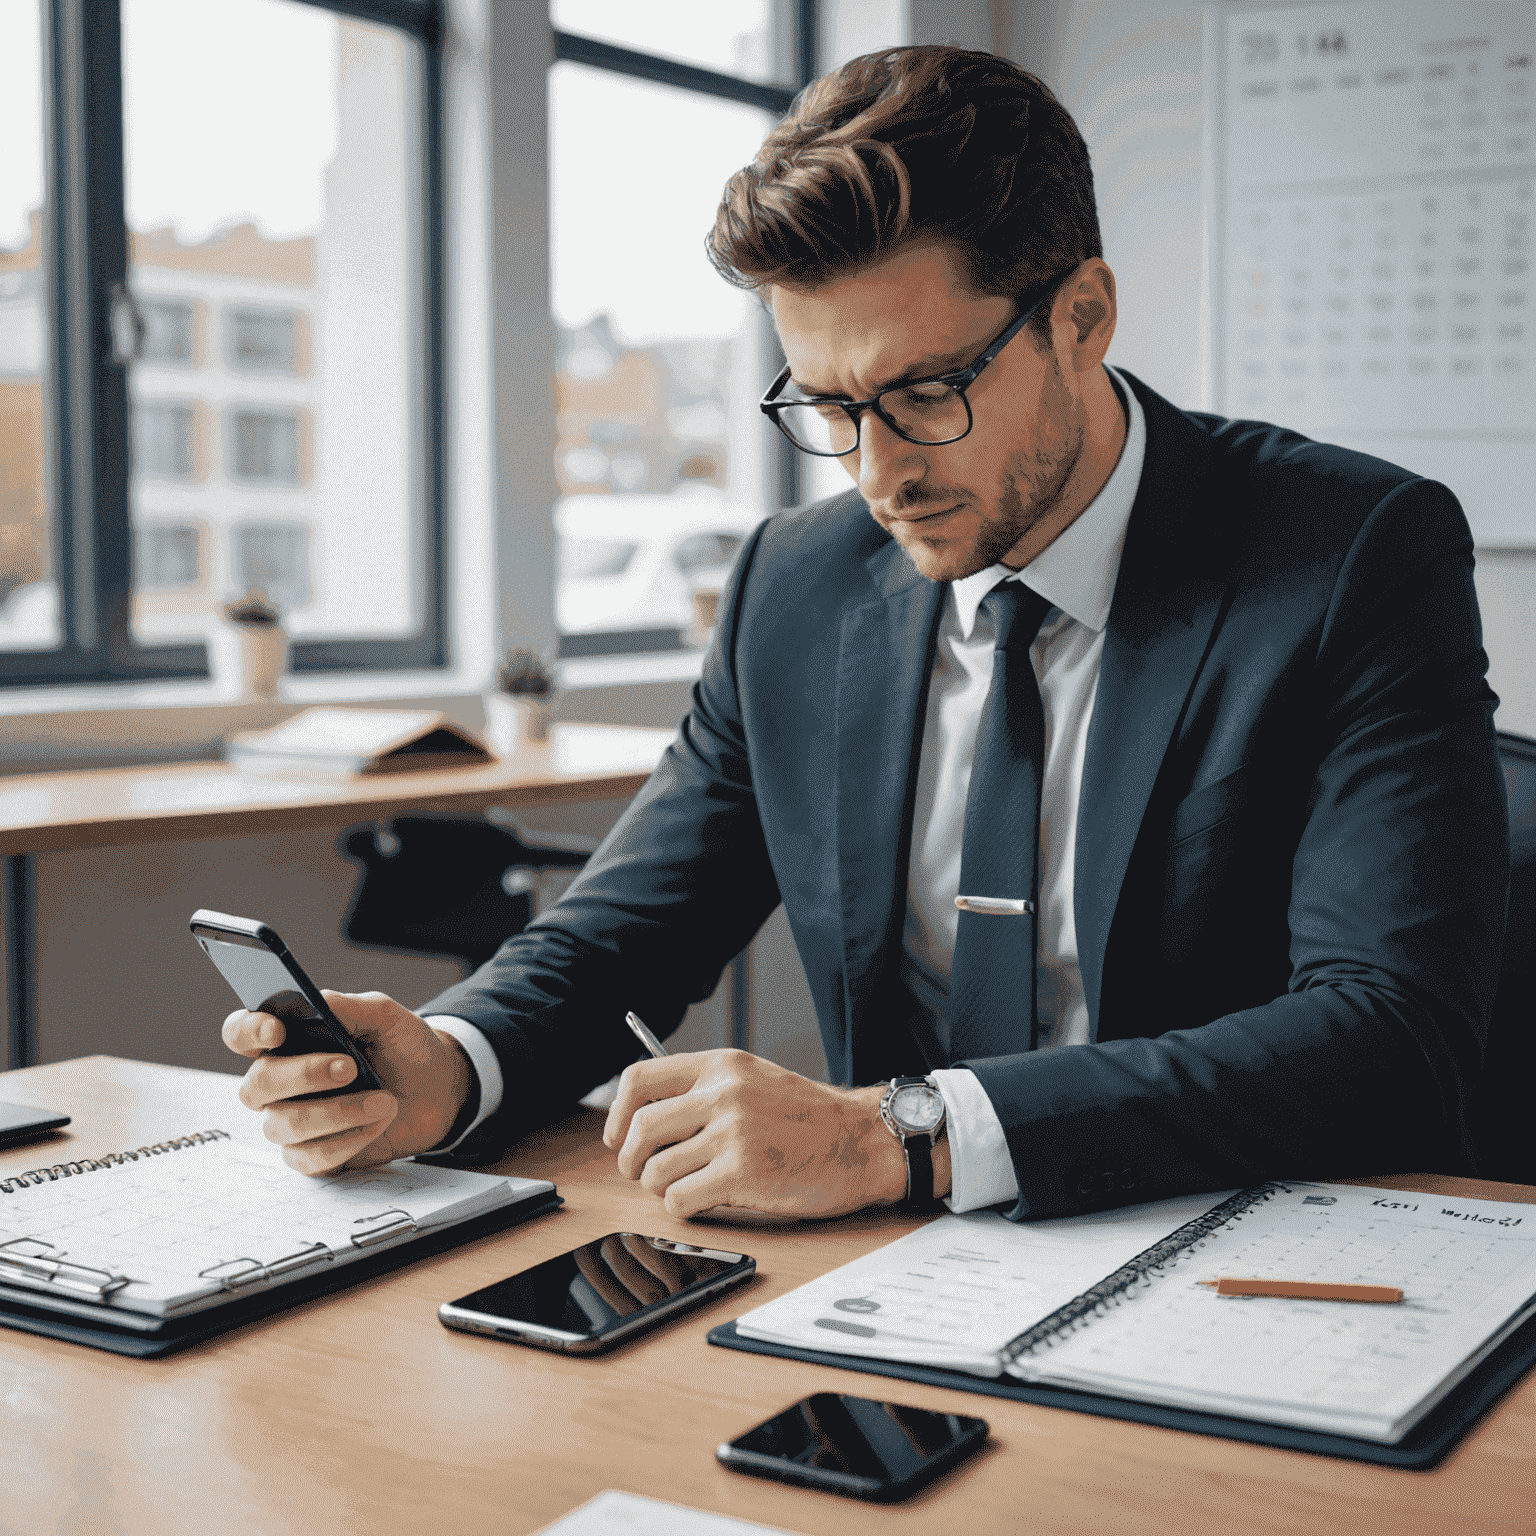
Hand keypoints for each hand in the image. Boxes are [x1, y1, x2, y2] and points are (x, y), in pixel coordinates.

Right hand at [223, 991, 472, 1174]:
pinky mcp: (312, 1156)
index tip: (278, 1031)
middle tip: (350, 1068)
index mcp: (288, 1040)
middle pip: (255, 1086)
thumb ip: (347, 1006)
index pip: (240, 1034)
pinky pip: (308, 1158)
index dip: (247, 1032)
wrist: (439, 1088)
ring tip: (383, 1100)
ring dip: (337, 1112)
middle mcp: (280, 1083)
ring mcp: (292, 1121)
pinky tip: (376, 1125)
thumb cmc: (403, 1047)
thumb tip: (314, 1001)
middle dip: (303, 1076)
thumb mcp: (384, 1016)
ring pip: (282, 1126)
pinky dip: (346, 1142)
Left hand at [602, 1049, 950, 1218]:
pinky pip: (680, 1200)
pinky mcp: (743, 1173)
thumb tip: (644, 1119)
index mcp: (721, 1065)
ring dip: (661, 1188)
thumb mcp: (754, 1080)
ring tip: (687, 1188)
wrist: (863, 1141)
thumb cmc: (809, 1118)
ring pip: (656, 1170)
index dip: (617, 1113)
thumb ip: (706, 1090)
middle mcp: (722, 1093)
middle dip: (632, 1161)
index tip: (620, 1137)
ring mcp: (732, 1133)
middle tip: (645, 1174)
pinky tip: (707, 1202)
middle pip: (639, 1128)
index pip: (639, 1078)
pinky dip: (684, 1208)